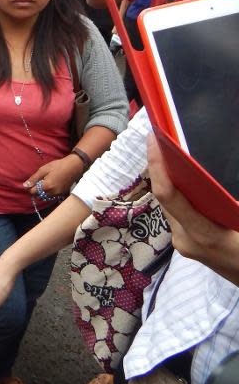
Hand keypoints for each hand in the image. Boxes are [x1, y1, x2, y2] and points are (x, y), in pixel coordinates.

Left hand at [24, 154, 83, 197]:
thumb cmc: (58, 166)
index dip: (31, 186)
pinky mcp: (63, 194)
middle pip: (39, 196)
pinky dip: (50, 192)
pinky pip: (53, 196)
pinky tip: (52, 184)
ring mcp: (58, 194)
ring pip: (45, 197)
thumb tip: (25, 185)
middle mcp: (52, 193)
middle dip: (37, 190)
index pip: (33, 192)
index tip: (34, 181)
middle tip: (40, 181)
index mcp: (46, 186)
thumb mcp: (44, 169)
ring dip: (43, 192)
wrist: (74, 166)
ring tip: (47, 182)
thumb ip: (34, 178)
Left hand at [147, 135, 236, 268]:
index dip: (157, 165)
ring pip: (169, 205)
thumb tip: (216, 177)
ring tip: (170, 153)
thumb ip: (231, 201)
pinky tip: (185, 179)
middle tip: (162, 138)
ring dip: (169, 181)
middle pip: (164, 197)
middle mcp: (185, 239)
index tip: (153, 140)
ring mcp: (183, 244)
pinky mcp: (185, 245)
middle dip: (160, 167)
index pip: (168, 194)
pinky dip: (178, 196)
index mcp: (203, 234)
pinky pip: (177, 214)